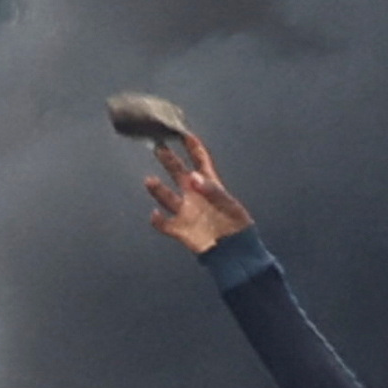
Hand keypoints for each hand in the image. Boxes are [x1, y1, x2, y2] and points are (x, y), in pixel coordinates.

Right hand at [139, 129, 252, 253]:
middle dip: (169, 160)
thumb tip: (194, 177)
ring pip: (166, 196)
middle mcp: (195, 196)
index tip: (185, 134)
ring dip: (157, 189)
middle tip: (159, 147)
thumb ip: (212, 191)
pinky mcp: (180, 229)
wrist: (234, 253)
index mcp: (210, 187)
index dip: (194, 149)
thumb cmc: (238, 227)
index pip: (201, 163)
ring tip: (149, 180)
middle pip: (179, 173)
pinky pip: (163, 223)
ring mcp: (186, 212)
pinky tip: (154, 215)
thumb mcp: (230, 206)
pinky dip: (156, 220)